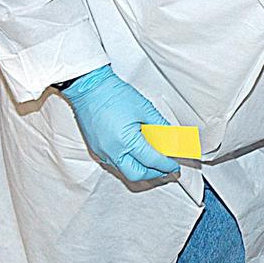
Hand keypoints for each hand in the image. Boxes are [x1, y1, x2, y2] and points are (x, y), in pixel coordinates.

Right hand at [60, 65, 179, 181]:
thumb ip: (161, 127)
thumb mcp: (145, 109)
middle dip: (154, 173)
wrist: (88, 88)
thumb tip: (173, 139)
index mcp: (125, 141)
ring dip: (140, 169)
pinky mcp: (96, 149)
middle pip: (137, 174)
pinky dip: (128, 163)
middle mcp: (111, 151)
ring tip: (153, 160)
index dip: (166, 165)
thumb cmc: (112, 94)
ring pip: (124, 171)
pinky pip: (114, 164)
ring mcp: (101, 152)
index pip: (152, 161)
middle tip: (166, 167)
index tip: (174, 165)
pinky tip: (136, 154)